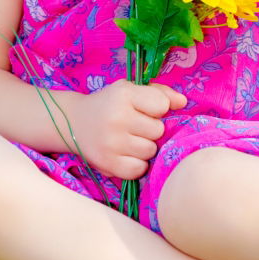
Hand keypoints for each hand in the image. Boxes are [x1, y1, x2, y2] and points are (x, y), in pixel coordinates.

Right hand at [70, 78, 186, 180]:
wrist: (74, 122)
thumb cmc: (110, 103)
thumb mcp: (131, 90)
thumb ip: (160, 93)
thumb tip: (183, 102)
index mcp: (124, 94)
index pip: (162, 105)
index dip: (158, 109)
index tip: (146, 109)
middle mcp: (117, 118)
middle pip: (158, 131)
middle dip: (151, 129)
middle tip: (136, 126)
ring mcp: (112, 143)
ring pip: (150, 151)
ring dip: (145, 147)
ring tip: (130, 139)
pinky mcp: (108, 164)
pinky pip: (139, 169)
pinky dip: (136, 164)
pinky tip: (126, 154)